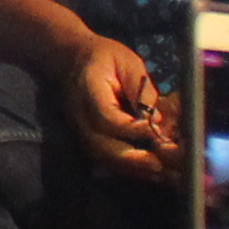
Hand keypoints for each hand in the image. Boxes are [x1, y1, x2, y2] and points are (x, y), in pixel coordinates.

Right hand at [53, 35, 178, 180]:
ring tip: (157, 171)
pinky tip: (146, 170)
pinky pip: (103, 159)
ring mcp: (79, 131)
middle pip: (99, 146)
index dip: (131, 127)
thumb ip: (141, 89)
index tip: (155, 128)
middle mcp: (79, 116)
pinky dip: (125, 168)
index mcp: (88, 91)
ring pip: (101, 158)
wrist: (70, 59)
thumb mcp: (126, 62)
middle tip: (158, 164)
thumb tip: (156, 119)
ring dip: (129, 168)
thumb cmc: (102, 57)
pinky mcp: (85, 139)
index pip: (106, 117)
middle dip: (130, 159)